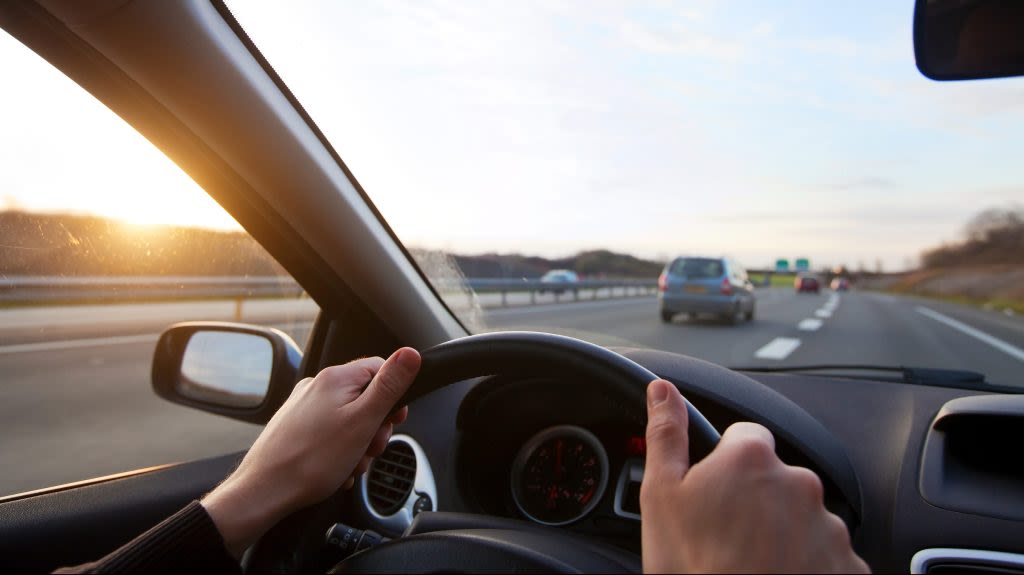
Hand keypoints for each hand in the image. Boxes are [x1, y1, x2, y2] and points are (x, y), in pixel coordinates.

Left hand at [201, 347, 420, 556]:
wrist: (264, 491)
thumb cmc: (312, 460)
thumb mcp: (363, 422)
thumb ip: (389, 386)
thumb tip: (410, 353)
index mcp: (336, 378)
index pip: (380, 369)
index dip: (394, 397)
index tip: (395, 421)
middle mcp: (317, 386)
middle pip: (365, 396)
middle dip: (375, 426)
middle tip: (370, 449)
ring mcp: (304, 406)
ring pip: (348, 418)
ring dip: (358, 443)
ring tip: (350, 464)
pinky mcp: (295, 425)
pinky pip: (330, 431)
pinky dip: (340, 449)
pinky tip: (337, 469)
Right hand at [640, 379, 868, 573]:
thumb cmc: (693, 568)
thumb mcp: (661, 496)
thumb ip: (667, 434)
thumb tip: (662, 390)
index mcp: (752, 459)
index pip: (745, 437)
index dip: (725, 463)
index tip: (713, 494)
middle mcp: (799, 484)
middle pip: (775, 478)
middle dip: (755, 500)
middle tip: (725, 537)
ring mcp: (828, 527)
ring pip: (801, 518)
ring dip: (782, 534)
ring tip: (750, 564)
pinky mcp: (848, 566)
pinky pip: (826, 555)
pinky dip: (806, 565)